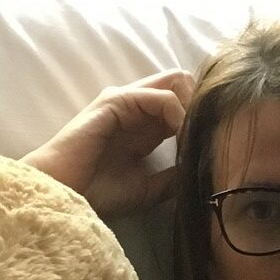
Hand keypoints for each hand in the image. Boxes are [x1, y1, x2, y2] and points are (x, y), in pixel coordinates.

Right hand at [21, 71, 193, 218]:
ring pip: (177, 83)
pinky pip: (161, 97)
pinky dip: (179, 114)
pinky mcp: (117, 100)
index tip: (215, 146)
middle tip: (210, 135)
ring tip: (197, 140)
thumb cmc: (96, 193)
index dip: (204, 119)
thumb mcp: (148, 189)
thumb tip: (203, 171)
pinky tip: (183, 137)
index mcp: (146, 126)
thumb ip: (174, 177)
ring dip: (194, 110)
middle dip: (202, 105)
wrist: (64, 195)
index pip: (186, 104)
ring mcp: (126, 100)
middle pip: (184, 85)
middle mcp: (138, 108)